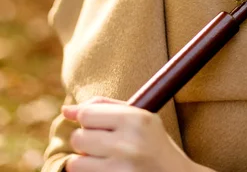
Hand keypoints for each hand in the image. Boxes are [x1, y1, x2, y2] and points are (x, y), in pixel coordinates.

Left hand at [62, 96, 198, 171]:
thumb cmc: (153, 143)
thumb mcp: (138, 116)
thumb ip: (104, 107)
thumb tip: (66, 109)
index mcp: (136, 119)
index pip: (87, 114)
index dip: (85, 119)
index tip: (94, 125)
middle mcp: (128, 144)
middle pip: (78, 137)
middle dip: (85, 140)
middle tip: (102, 144)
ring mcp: (121, 170)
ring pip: (75, 162)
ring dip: (83, 160)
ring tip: (102, 159)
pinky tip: (105, 170)